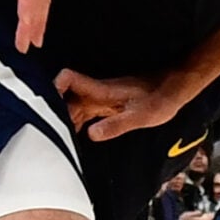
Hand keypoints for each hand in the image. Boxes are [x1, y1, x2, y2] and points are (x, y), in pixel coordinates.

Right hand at [53, 69, 188, 139]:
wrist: (174, 88)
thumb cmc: (160, 99)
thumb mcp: (140, 116)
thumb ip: (115, 125)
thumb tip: (91, 134)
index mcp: (101, 91)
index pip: (68, 79)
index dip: (53, 88)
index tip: (45, 107)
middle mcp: (96, 92)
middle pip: (65, 97)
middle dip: (53, 112)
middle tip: (45, 134)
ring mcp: (101, 98)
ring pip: (73, 106)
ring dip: (64, 120)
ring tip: (56, 140)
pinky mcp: (107, 105)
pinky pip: (84, 112)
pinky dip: (76, 123)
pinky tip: (75, 137)